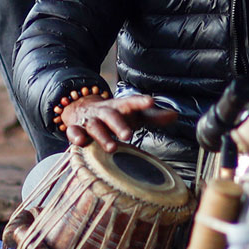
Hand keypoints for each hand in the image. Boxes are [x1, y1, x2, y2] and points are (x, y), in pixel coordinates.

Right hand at [60, 94, 177, 151]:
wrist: (82, 107)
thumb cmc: (115, 115)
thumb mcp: (133, 115)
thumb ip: (152, 117)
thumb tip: (175, 115)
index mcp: (120, 107)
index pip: (131, 102)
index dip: (140, 102)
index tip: (150, 101)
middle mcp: (104, 112)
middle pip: (111, 115)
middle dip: (119, 125)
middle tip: (128, 135)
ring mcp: (89, 120)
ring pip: (94, 126)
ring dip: (101, 136)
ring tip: (112, 147)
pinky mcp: (76, 128)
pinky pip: (73, 131)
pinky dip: (75, 136)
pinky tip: (81, 142)